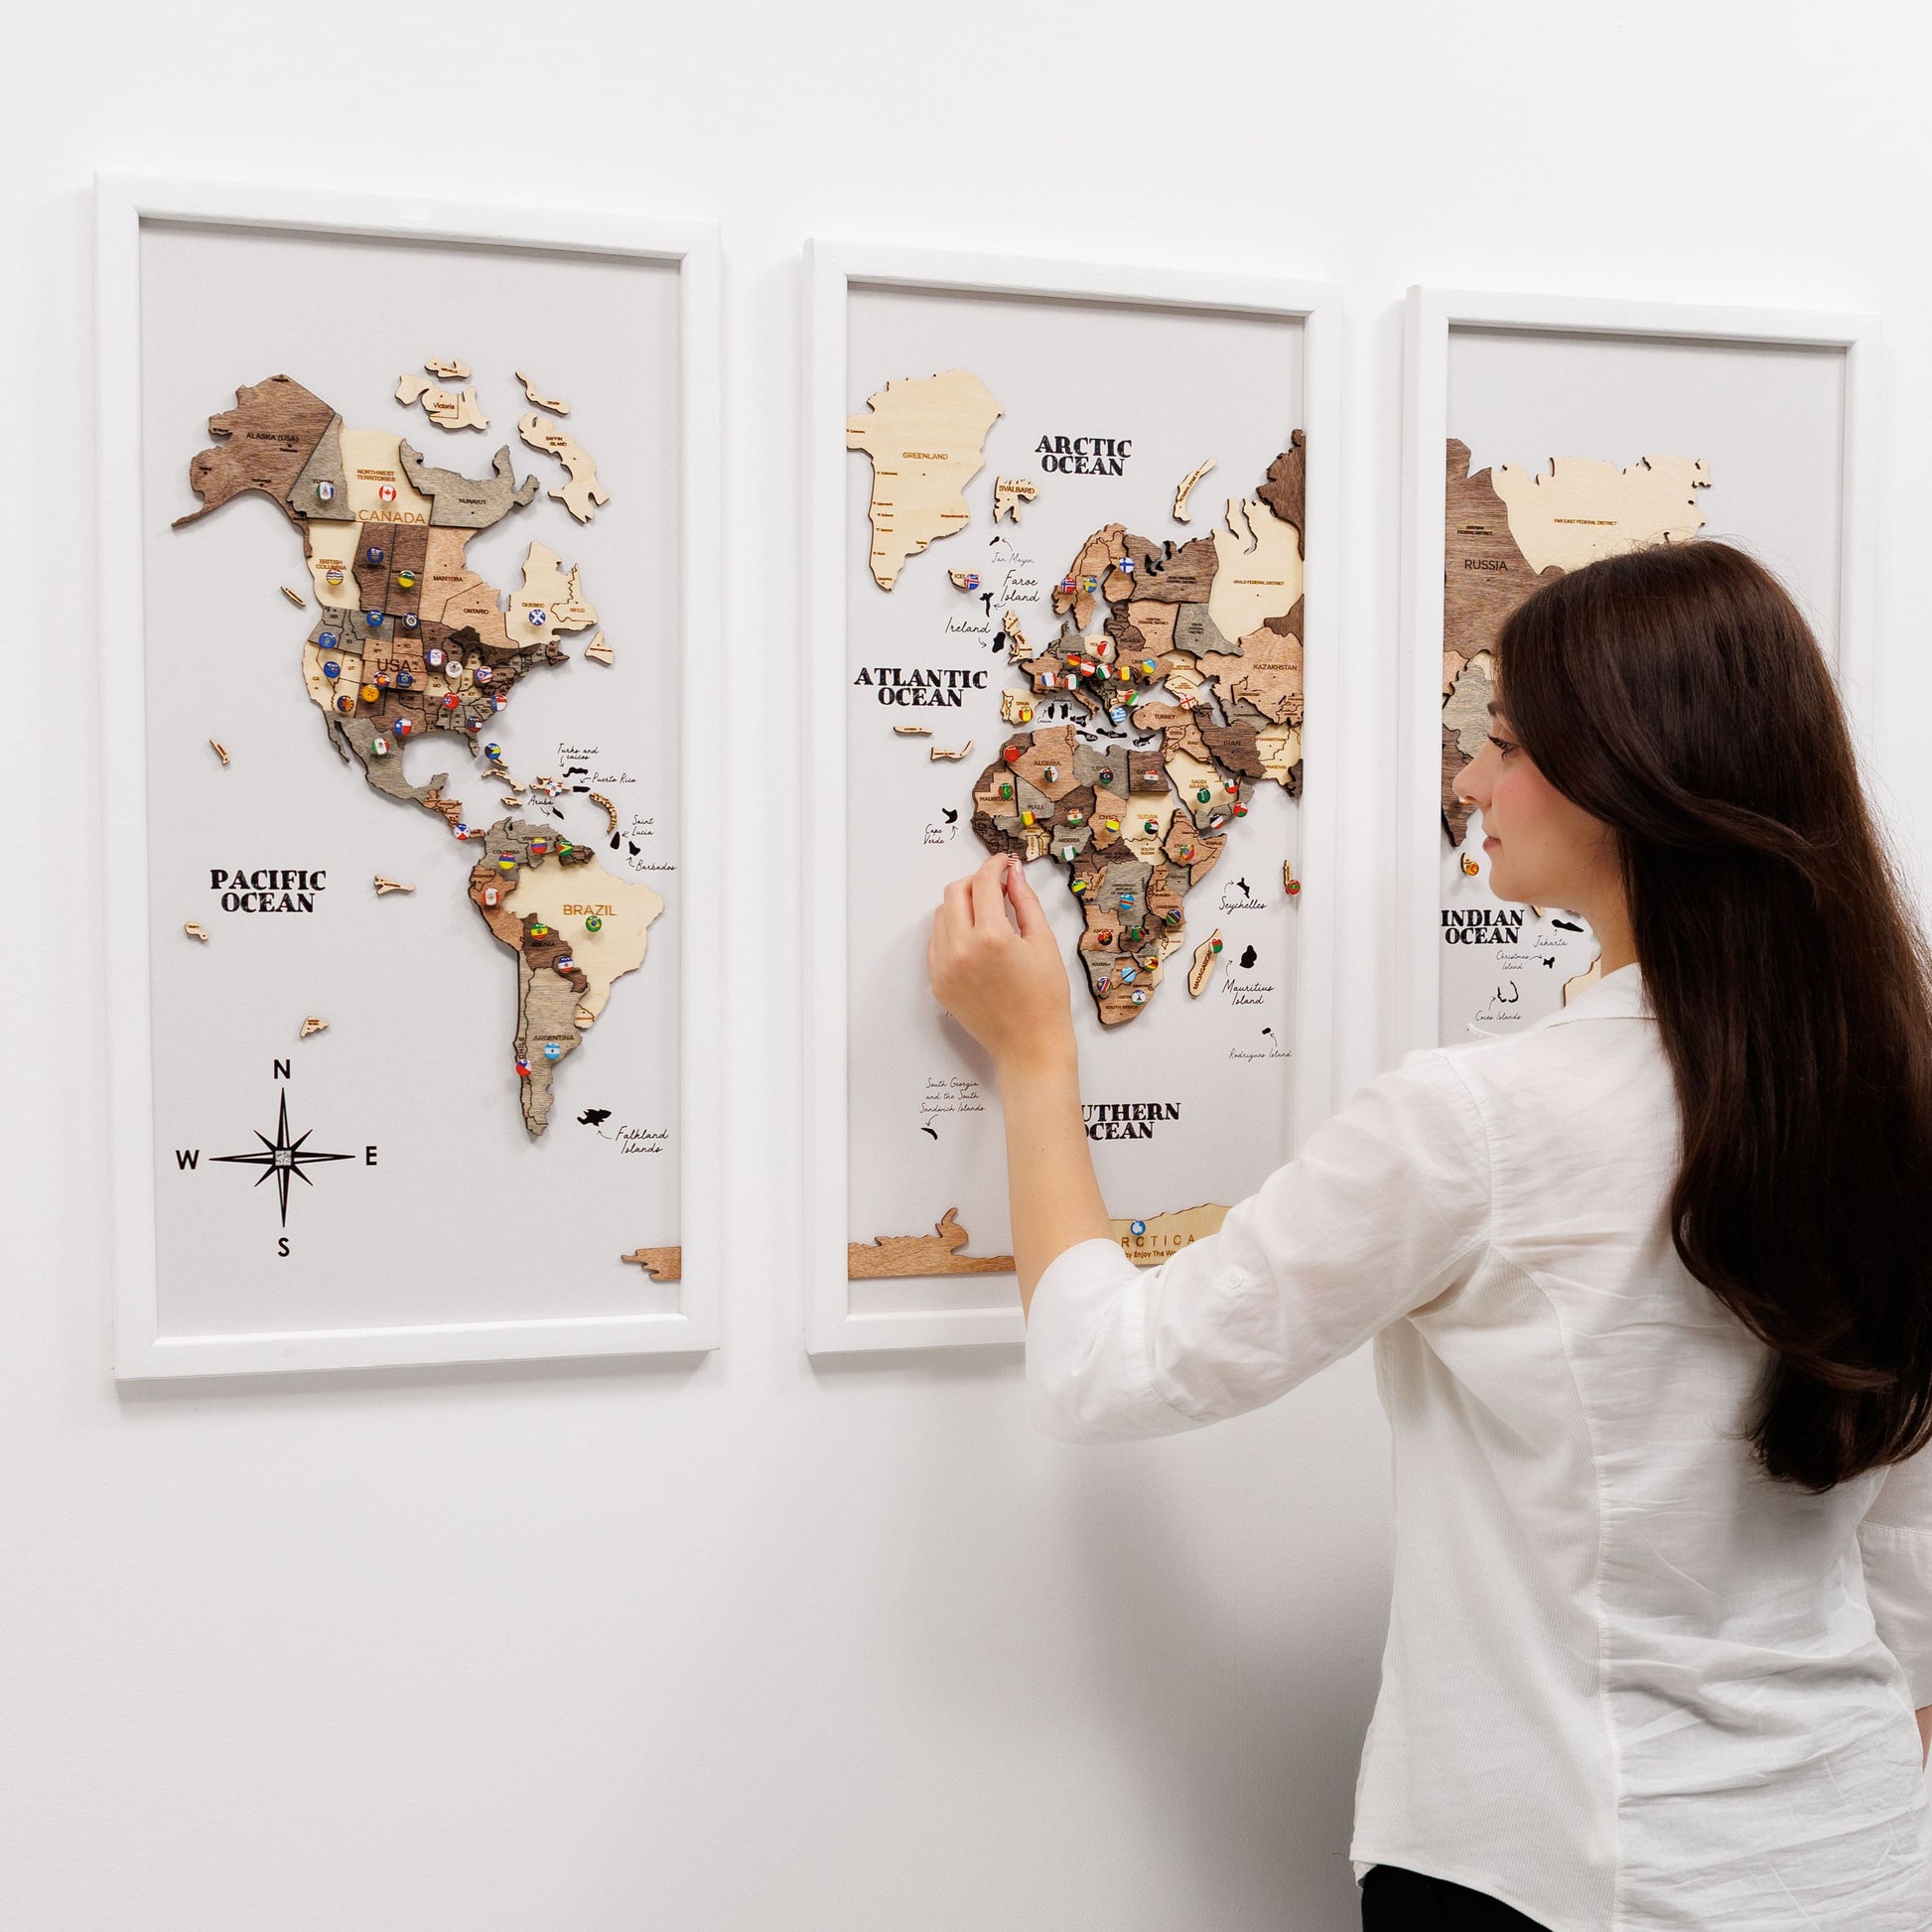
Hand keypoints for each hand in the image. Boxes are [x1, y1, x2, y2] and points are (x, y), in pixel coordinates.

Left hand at [927, 852, 1076, 1075]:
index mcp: (992, 937)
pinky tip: (974, 937)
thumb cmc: (1045, 998)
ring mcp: (944, 967)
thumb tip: (1014, 874)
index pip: (983, 883)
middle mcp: (961, 949)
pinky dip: (951, 930)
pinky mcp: (938, 982)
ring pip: (941, 915)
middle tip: (997, 887)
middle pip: (954, 892)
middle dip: (975, 881)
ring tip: (988, 914)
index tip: (1004, 864)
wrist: (1029, 1045)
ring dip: (961, 905)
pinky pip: (936, 942)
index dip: (995, 866)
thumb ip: (1025, 902)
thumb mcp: (1044, 943)